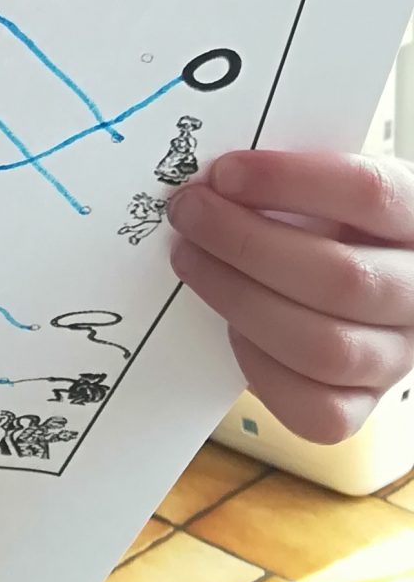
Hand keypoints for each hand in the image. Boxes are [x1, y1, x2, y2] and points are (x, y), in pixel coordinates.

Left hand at [166, 149, 413, 443]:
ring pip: (325, 348)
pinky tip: (230, 326)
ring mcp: (397, 357)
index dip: (290, 181)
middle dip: (246, 243)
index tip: (224, 173)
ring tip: (189, 259)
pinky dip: (260, 367)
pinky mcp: (364, 405)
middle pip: (341, 280)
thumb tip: (210, 181)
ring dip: (238, 299)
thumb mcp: (319, 185)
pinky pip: (315, 408)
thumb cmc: (324, 221)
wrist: (344, 280)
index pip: (369, 193)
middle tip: (188, 213)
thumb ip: (284, 180)